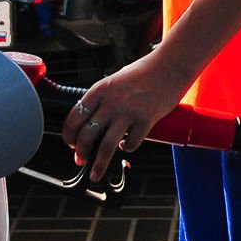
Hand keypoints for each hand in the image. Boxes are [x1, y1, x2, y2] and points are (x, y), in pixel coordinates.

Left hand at [63, 47, 195, 181]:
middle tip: (80, 160)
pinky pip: (131, 144)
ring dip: (98, 164)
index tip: (70, 143)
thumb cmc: (145, 71)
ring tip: (96, 174)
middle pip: (87, 134)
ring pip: (106, 146)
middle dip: (80, 152)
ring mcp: (128, 112)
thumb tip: (93, 120)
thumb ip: (104, 99)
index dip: (69, 134)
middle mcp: (111, 102)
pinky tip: (126, 147)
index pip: (75, 117)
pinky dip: (126, 149)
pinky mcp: (146, 120)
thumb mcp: (115, 80)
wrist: (171, 65)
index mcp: (100, 90)